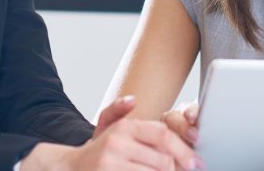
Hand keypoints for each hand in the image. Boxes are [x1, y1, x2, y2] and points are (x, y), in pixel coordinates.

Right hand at [22, 96, 202, 170]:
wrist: (67, 169)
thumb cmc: (96, 152)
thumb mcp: (106, 127)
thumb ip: (118, 110)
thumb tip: (132, 100)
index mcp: (123, 128)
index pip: (162, 134)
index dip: (183, 149)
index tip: (195, 162)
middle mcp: (117, 144)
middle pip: (163, 160)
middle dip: (174, 170)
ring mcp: (111, 164)